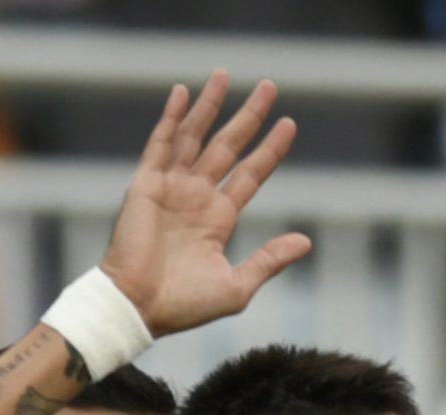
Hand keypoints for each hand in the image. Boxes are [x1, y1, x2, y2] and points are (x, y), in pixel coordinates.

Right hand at [99, 74, 314, 339]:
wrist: (140, 308)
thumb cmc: (185, 305)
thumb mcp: (237, 286)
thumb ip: (269, 260)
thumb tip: (305, 241)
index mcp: (218, 218)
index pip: (251, 174)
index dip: (269, 150)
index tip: (289, 125)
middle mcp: (196, 197)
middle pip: (228, 146)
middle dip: (248, 117)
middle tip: (269, 86)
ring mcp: (171, 187)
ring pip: (195, 136)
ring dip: (210, 106)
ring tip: (225, 75)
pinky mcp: (146, 185)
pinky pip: (160, 144)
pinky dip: (171, 119)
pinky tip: (183, 93)